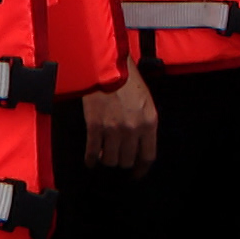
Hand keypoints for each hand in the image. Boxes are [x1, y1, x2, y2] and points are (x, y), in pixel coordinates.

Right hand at [82, 58, 157, 177]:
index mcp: (149, 122)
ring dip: (107, 159)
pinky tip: (91, 160)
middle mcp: (132, 129)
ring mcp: (113, 129)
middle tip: (118, 157)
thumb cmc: (127, 79)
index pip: (148, 156)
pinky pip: (92, 152)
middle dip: (123, 161)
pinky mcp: (94, 127)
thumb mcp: (146, 100)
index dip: (141, 169)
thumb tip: (140, 143)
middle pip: (128, 160)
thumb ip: (145, 123)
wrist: (107, 65)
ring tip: (105, 154)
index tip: (136, 173)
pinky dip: (91, 159)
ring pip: (110, 160)